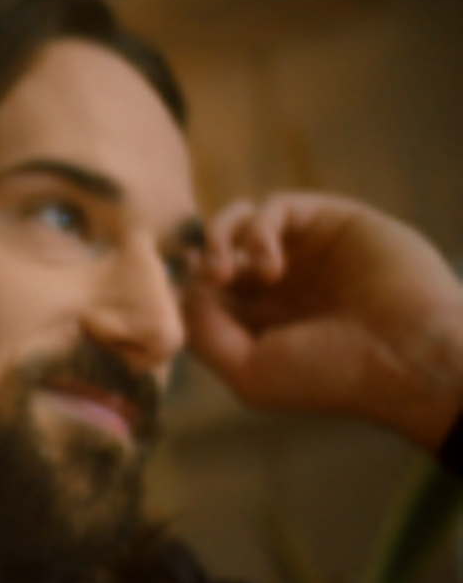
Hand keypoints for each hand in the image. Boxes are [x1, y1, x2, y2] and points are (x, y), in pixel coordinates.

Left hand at [183, 192, 462, 452]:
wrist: (406, 357)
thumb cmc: (330, 376)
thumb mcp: (248, 372)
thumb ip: (204, 331)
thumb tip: (185, 288)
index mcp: (261, 320)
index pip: (204, 289)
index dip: (185, 287)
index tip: (176, 299)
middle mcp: (283, 283)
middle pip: (216, 248)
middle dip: (201, 260)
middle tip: (212, 280)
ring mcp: (307, 249)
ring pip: (241, 220)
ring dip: (221, 240)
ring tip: (228, 273)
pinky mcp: (332, 220)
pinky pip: (276, 207)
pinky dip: (258, 230)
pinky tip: (269, 267)